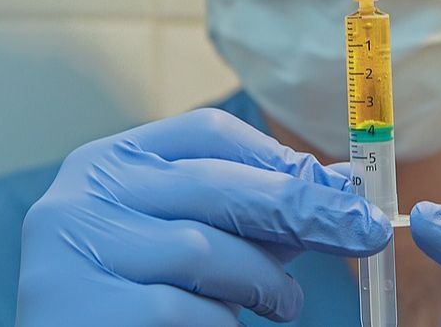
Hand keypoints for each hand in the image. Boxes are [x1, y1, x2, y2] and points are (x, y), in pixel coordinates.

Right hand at [16, 109, 391, 326]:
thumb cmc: (136, 293)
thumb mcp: (184, 239)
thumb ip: (249, 212)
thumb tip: (338, 185)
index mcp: (108, 164)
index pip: (206, 132)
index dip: (278, 155)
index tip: (335, 185)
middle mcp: (83, 198)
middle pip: (214, 184)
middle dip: (301, 208)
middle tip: (363, 231)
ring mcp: (78, 254)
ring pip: (204, 250)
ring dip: (265, 280)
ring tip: (284, 302)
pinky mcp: (92, 311)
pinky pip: (189, 311)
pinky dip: (225, 323)